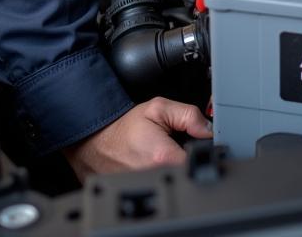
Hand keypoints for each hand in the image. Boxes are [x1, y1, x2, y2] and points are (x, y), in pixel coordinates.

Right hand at [63, 97, 211, 178]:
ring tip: (161, 154)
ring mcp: (145, 188)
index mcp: (162, 157)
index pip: (198, 161)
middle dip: (185, 157)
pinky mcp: (139, 194)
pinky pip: (159, 185)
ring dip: (172, 167)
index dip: (202, 150)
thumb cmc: (123, 127)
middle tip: (175, 145)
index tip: (198, 143)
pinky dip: (160, 175)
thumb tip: (208, 129)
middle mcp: (154, 177)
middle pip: (186, 171)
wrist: (94, 141)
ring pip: (172, 179)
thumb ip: (188, 114)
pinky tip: (151, 164)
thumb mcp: (158, 108)